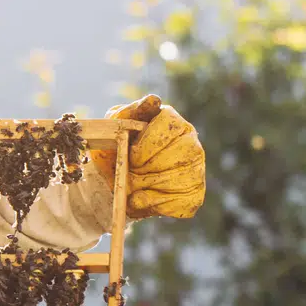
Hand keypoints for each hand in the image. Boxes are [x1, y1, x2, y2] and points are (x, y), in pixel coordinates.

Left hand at [91, 94, 205, 219]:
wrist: (110, 181)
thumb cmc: (112, 148)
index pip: (170, 126)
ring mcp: (196, 167)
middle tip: (130, 173)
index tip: (131, 157)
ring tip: (133, 185)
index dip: (147, 146)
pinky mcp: (194, 193)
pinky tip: (143, 199)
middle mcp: (189, 141)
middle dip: (146, 169)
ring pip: (180, 180)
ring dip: (149, 187)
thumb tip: (153, 100)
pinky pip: (182, 202)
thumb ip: (129, 112)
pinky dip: (156, 204)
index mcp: (171, 120)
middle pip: (179, 155)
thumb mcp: (112, 128)